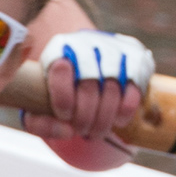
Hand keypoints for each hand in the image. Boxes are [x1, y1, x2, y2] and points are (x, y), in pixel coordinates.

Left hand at [30, 29, 152, 169]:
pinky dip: (125, 110)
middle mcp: (87, 44)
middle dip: (85, 117)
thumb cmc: (60, 87)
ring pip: (112, 89)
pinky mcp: (135, 60)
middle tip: (82, 131)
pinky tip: (117, 121)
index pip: (61, 71)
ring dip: (104, 119)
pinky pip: (134, 89)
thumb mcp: (40, 100)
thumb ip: (40, 122)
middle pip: (89, 85)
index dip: (63, 98)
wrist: (88, 59)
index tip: (64, 116)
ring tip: (97, 132)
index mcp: (58, 49)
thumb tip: (66, 131)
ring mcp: (114, 50)